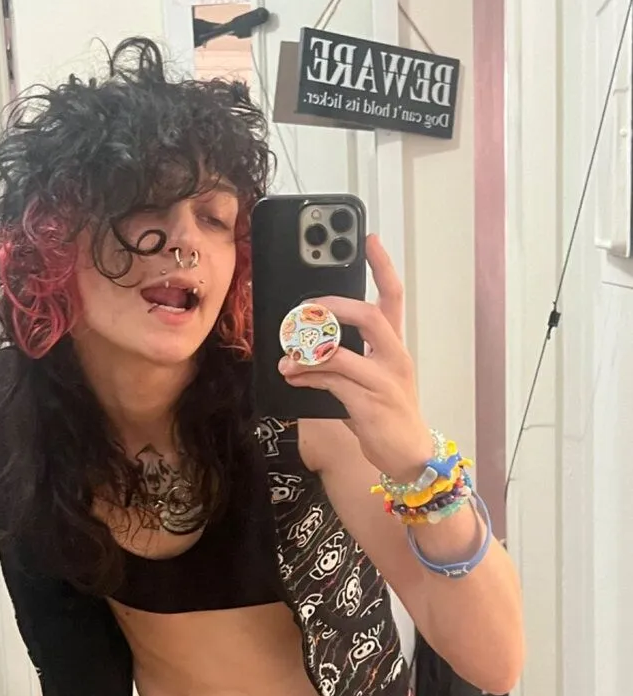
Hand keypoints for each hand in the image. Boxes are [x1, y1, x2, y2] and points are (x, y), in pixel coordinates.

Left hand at [279, 234, 432, 481]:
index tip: (370, 239)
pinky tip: (292, 376)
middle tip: (306, 307)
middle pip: (369, 316)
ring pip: (342, 353)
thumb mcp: (368, 381)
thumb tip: (300, 353)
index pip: (393, 297)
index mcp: (394, 347)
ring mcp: (383, 381)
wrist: (409, 455)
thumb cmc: (386, 415)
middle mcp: (394, 358)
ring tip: (285, 357)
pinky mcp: (369, 404)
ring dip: (308, 352)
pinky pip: (332, 382)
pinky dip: (307, 377)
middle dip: (334, 306)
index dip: (383, 267)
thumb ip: (340, 362)